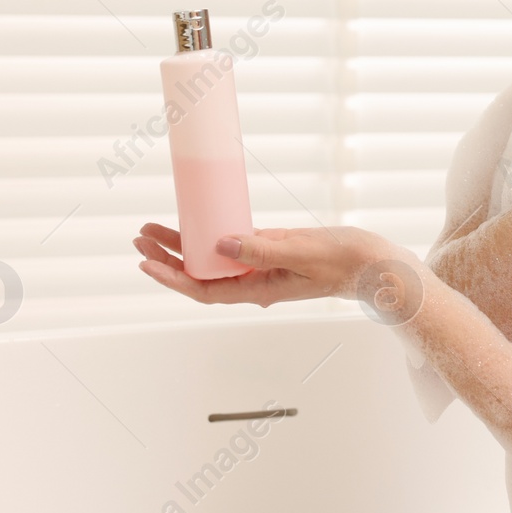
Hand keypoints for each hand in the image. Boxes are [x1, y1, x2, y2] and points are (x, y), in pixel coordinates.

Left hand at [133, 222, 409, 308]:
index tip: (146, 262)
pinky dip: (211, 235)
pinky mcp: (271, 250)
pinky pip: (233, 245)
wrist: (371, 261)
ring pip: (212, 259)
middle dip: (167, 256)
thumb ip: (261, 249)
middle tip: (139, 236)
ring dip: (182, 245)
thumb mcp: (301, 252)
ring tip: (154, 229)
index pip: (204, 290)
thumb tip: (220, 245)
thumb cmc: (343, 260)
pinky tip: (197, 222)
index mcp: (258, 289)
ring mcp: (261, 267)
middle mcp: (254, 281)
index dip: (171, 278)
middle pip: (200, 274)